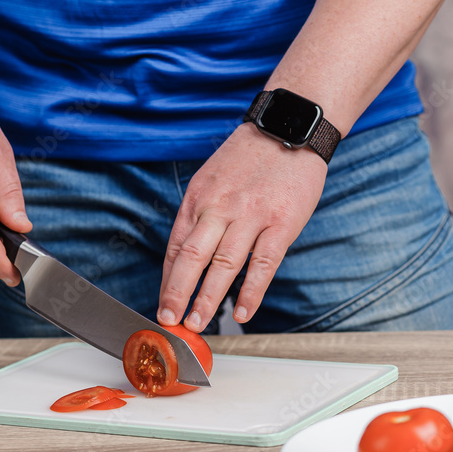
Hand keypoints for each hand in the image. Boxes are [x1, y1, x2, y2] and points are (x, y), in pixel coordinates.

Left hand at [157, 122, 327, 331]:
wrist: (289, 128)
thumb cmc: (251, 157)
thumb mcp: (213, 178)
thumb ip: (201, 215)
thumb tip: (188, 256)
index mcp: (199, 197)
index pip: (176, 247)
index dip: (167, 281)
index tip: (163, 305)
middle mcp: (220, 207)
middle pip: (192, 258)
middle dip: (177, 294)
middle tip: (169, 321)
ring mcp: (251, 216)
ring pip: (223, 265)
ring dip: (208, 298)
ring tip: (198, 323)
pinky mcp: (281, 224)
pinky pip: (263, 265)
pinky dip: (251, 292)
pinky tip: (242, 313)